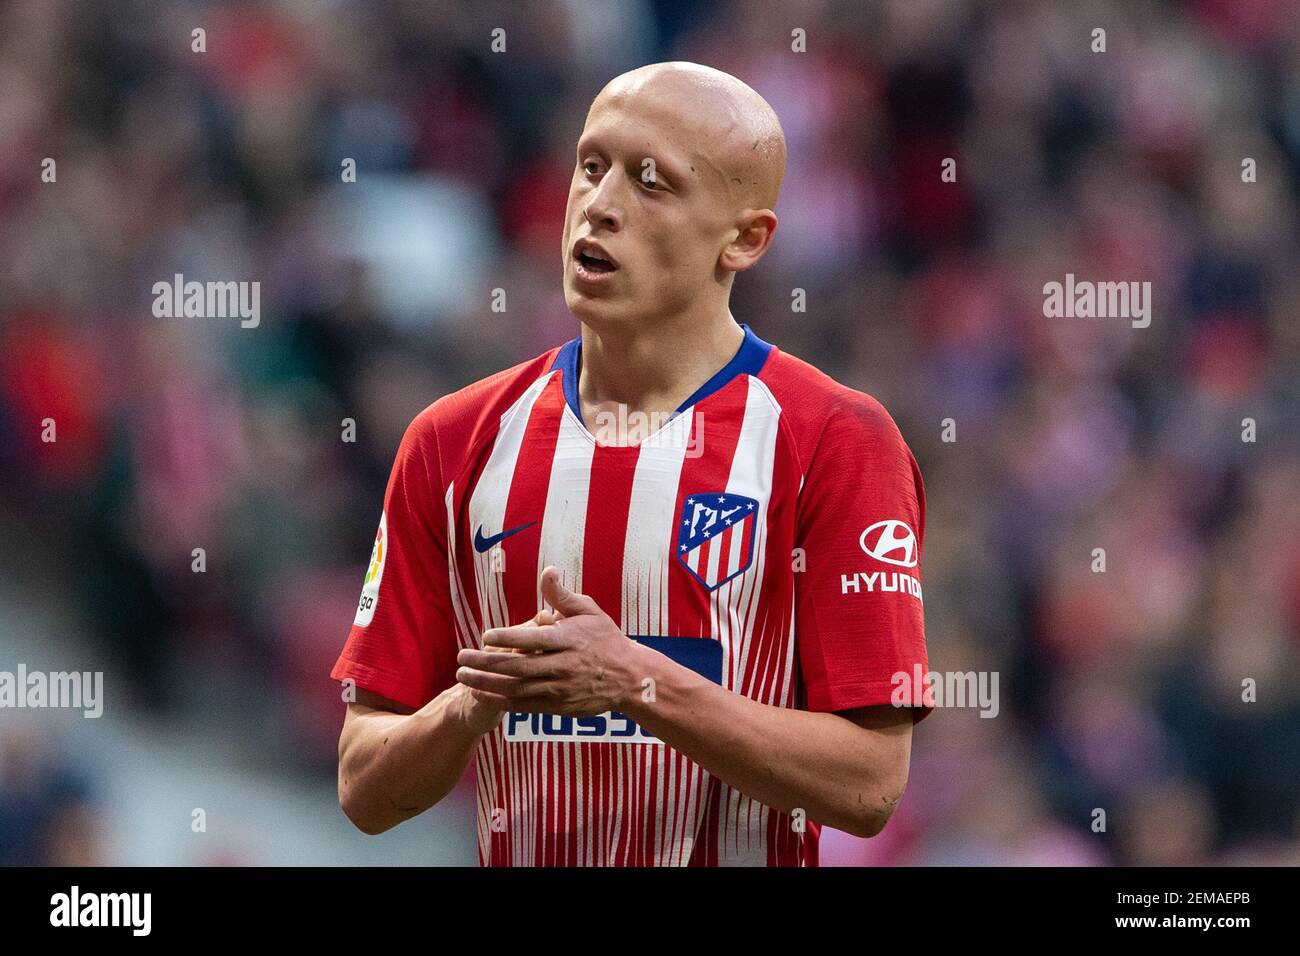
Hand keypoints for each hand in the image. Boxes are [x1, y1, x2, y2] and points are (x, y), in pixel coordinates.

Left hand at [455, 566, 645, 716]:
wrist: (629, 678)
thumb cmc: (605, 638)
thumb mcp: (588, 610)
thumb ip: (561, 595)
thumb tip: (547, 570)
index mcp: (568, 639)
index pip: (534, 639)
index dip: (508, 637)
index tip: (485, 634)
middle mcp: (563, 666)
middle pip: (518, 667)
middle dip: (486, 663)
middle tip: (461, 658)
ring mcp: (560, 689)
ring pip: (516, 689)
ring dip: (487, 684)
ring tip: (463, 677)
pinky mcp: (558, 707)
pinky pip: (524, 705)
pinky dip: (500, 701)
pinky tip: (480, 693)